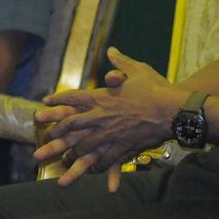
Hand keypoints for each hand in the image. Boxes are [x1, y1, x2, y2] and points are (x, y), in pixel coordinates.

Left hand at [33, 47, 185, 182]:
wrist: (172, 111)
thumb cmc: (156, 89)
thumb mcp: (139, 70)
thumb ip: (121, 62)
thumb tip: (112, 50)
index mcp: (103, 98)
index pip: (73, 98)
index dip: (58, 99)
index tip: (45, 102)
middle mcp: (102, 117)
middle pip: (72, 125)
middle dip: (57, 132)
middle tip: (47, 136)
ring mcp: (111, 134)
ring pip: (84, 146)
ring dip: (73, 153)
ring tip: (66, 158)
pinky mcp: (123, 147)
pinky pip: (106, 159)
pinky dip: (99, 164)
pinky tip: (95, 168)